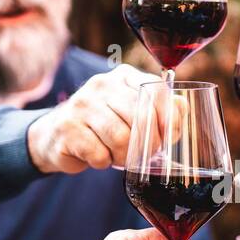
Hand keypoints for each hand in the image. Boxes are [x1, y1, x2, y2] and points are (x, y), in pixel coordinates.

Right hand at [27, 64, 156, 172]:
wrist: (58, 136)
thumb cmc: (106, 127)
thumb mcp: (134, 113)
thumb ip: (163, 110)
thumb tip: (180, 110)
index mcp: (124, 76)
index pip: (157, 92)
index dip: (168, 120)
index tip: (167, 138)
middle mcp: (102, 84)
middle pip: (141, 118)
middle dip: (147, 145)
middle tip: (141, 154)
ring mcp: (82, 104)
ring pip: (121, 138)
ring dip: (124, 156)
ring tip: (117, 156)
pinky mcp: (67, 127)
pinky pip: (99, 154)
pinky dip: (103, 162)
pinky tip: (97, 156)